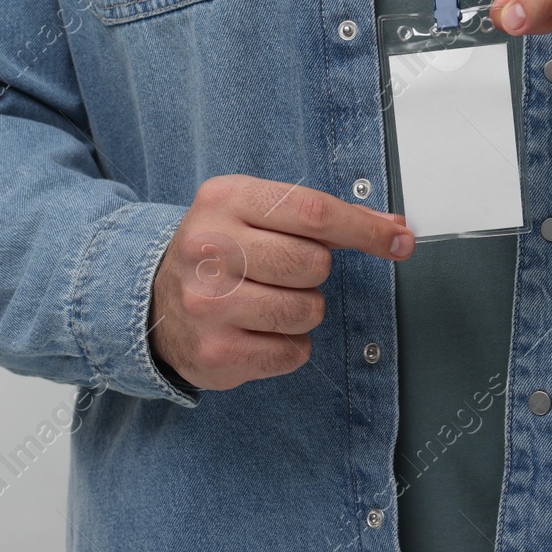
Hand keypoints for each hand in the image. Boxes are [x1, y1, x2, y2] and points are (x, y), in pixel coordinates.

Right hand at [147, 174, 412, 391]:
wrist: (153, 301)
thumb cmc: (221, 251)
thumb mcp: (258, 213)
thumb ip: (324, 219)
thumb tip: (395, 232)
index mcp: (225, 199)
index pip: (314, 211)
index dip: (366, 229)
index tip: (398, 241)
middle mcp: (209, 248)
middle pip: (313, 263)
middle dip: (315, 272)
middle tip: (285, 272)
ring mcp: (207, 303)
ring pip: (307, 310)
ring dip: (303, 310)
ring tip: (268, 301)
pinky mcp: (214, 352)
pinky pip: (293, 352)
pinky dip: (289, 345)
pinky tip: (259, 330)